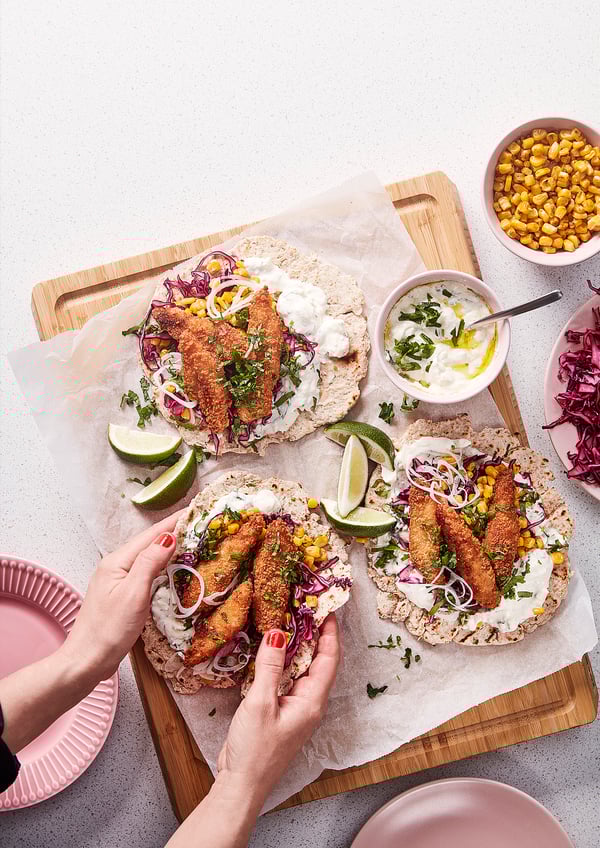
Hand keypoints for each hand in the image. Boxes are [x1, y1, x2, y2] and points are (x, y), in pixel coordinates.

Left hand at [60, 512, 182, 680]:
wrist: (86, 662)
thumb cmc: (108, 631)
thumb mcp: (133, 595)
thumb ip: (149, 564)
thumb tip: (168, 538)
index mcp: (117, 562)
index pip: (151, 535)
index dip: (173, 522)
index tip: (195, 509)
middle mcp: (116, 566)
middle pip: (149, 542)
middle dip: (173, 531)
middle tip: (199, 523)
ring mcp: (118, 581)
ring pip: (148, 557)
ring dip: (169, 547)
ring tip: (192, 540)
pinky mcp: (122, 594)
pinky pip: (146, 571)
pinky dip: (162, 565)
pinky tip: (173, 567)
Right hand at [216, 614, 340, 809]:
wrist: (241, 785)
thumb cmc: (254, 750)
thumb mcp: (260, 703)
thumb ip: (270, 667)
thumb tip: (278, 633)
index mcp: (312, 702)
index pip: (329, 659)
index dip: (330, 632)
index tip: (327, 608)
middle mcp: (309, 704)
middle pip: (319, 661)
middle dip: (316, 634)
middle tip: (306, 607)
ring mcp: (296, 708)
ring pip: (303, 669)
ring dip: (299, 646)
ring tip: (291, 620)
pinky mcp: (282, 711)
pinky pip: (289, 679)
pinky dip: (284, 660)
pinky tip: (274, 649)